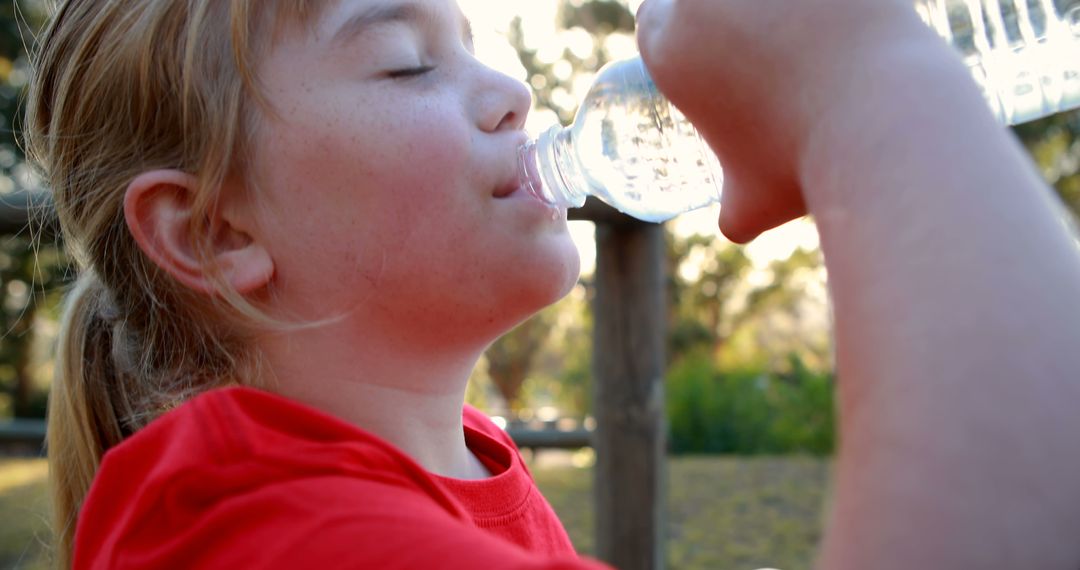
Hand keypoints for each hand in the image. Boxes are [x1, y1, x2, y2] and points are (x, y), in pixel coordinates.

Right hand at [636, 0, 936, 241]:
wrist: (884, 124)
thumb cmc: (806, 165)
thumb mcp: (756, 200)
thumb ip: (735, 210)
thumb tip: (736, 227)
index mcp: (667, 46)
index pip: (653, 20)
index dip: (677, 33)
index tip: (707, 50)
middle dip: (725, 14)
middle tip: (757, 42)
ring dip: (773, 8)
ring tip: (804, 29)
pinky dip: (831, 3)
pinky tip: (842, 15)